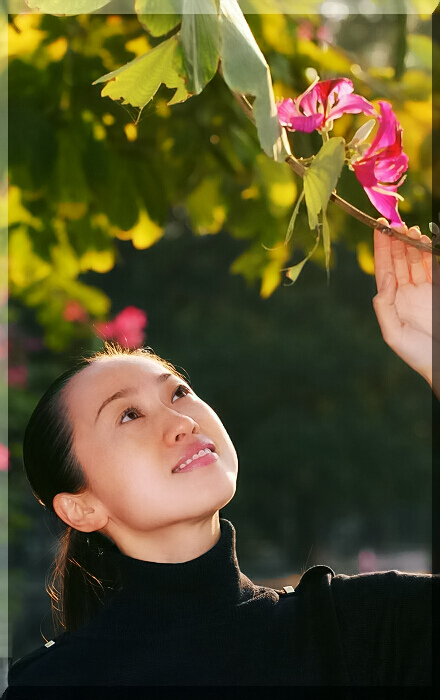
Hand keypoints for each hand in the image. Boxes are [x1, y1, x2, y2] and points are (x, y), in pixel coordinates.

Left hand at [372, 217, 439, 396]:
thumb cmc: (417, 354)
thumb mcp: (393, 334)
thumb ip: (384, 307)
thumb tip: (383, 281)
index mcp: (392, 301)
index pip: (384, 268)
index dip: (381, 247)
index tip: (378, 227)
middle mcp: (406, 292)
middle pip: (399, 259)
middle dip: (397, 240)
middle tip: (395, 223)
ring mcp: (424, 290)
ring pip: (417, 259)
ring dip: (413, 244)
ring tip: (410, 230)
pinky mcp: (439, 289)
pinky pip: (434, 266)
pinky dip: (430, 253)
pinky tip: (425, 241)